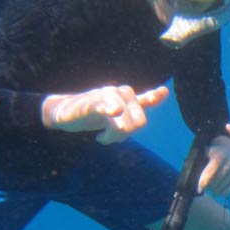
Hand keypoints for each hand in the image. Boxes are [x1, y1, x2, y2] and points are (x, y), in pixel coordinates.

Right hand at [42, 85, 169, 144]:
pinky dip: (110, 109)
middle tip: (110, 137)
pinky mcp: (91, 104)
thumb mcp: (121, 109)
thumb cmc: (95, 112)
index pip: (147, 102)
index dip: (147, 109)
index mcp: (127, 95)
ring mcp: (106, 97)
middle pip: (138, 122)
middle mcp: (119, 92)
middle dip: (126, 135)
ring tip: (103, 137)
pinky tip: (113, 111)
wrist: (64, 112)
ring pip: (124, 125)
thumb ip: (141, 102)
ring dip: (113, 137)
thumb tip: (165, 91)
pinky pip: (104, 107)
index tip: (144, 105)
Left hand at [199, 135, 229, 195]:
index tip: (199, 189)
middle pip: (215, 184)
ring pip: (220, 190)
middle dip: (207, 187)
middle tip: (204, 186)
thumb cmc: (212, 154)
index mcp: (220, 157)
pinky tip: (217, 188)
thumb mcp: (205, 155)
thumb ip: (201, 168)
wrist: (229, 150)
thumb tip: (198, 186)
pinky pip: (227, 192)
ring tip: (210, 186)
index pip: (210, 174)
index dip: (203, 183)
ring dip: (213, 191)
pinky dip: (220, 193)